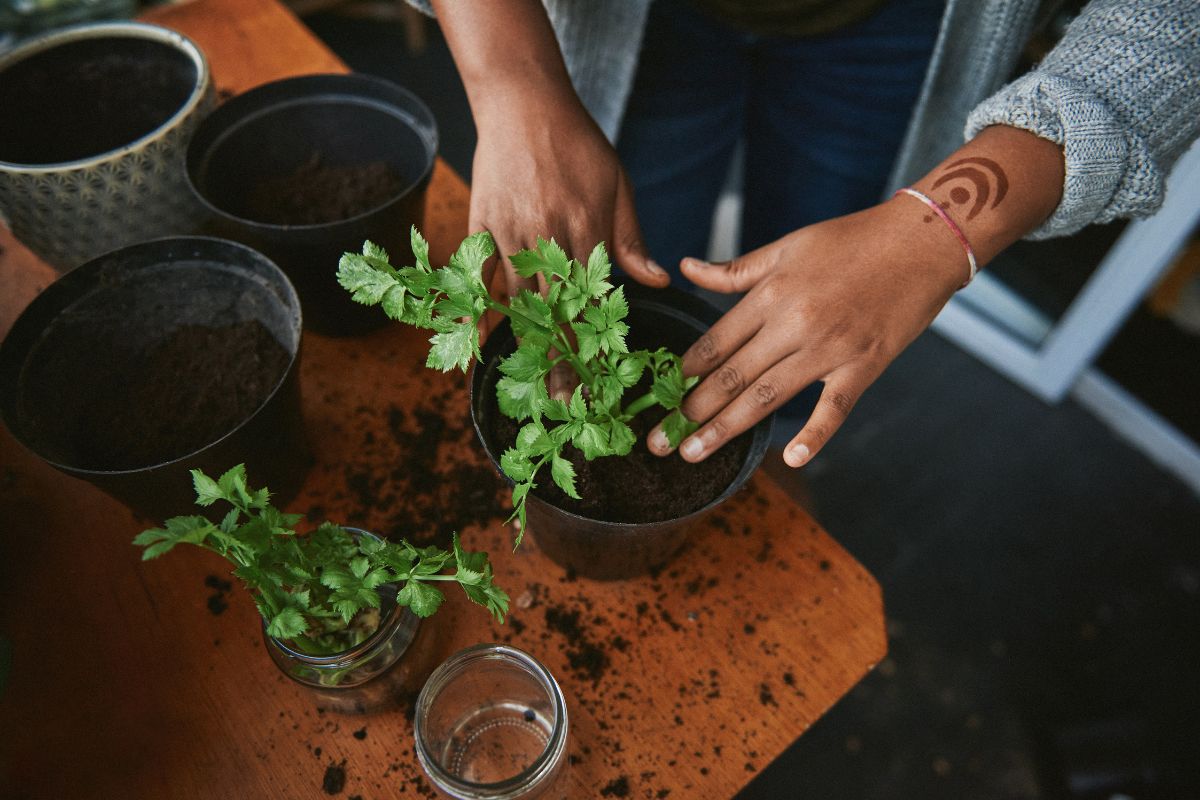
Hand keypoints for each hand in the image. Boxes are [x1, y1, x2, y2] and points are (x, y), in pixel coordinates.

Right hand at [470, 102, 668, 396]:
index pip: (596, 298)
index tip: (606, 380)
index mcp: (588, 229)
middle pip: (558, 312)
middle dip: (564, 362)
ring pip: (521, 302)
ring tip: (533, 391)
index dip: (600, 342)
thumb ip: (631, 238)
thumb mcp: (617, 185)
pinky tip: (480, 348)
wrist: (523, 103)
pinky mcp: (483, 228)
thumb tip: (658, 281)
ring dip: (528, 350)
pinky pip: (483, 279)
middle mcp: (549, 238)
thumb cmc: (577, 144)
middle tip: (569, 407)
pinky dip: (481, 314)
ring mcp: (511, 234)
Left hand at [647, 201, 966, 467]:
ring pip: (768, 396)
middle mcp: (795, 324)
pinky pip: (835, 408)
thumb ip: (736, 270)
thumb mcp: (788, 247)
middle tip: (658, 441)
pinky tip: (790, 459)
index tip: (661, 393)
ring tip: (693, 452)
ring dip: (726, 428)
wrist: (922, 241)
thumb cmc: (852, 240)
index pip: (717, 340)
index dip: (686, 370)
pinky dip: (814, 435)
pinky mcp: (864, 366)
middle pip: (732, 375)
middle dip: (691, 411)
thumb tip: (686, 268)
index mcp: (772, 292)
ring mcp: (830, 349)